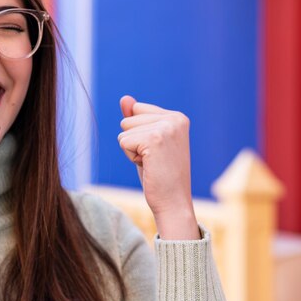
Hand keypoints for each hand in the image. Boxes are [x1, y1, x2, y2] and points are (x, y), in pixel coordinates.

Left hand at [118, 95, 199, 239]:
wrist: (173, 202)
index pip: (137, 110)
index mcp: (177, 116)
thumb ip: (136, 118)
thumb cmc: (159, 174)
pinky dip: (130, 157)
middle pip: (128, 119)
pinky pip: (123, 141)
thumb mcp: (146, 142)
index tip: (156, 151)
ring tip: (151, 163)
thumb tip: (124, 98)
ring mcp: (166, 127)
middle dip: (134, 142)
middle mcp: (175, 118)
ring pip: (124, 130)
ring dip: (131, 150)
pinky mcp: (155, 139)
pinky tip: (148, 166)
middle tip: (154, 159)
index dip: (138, 134)